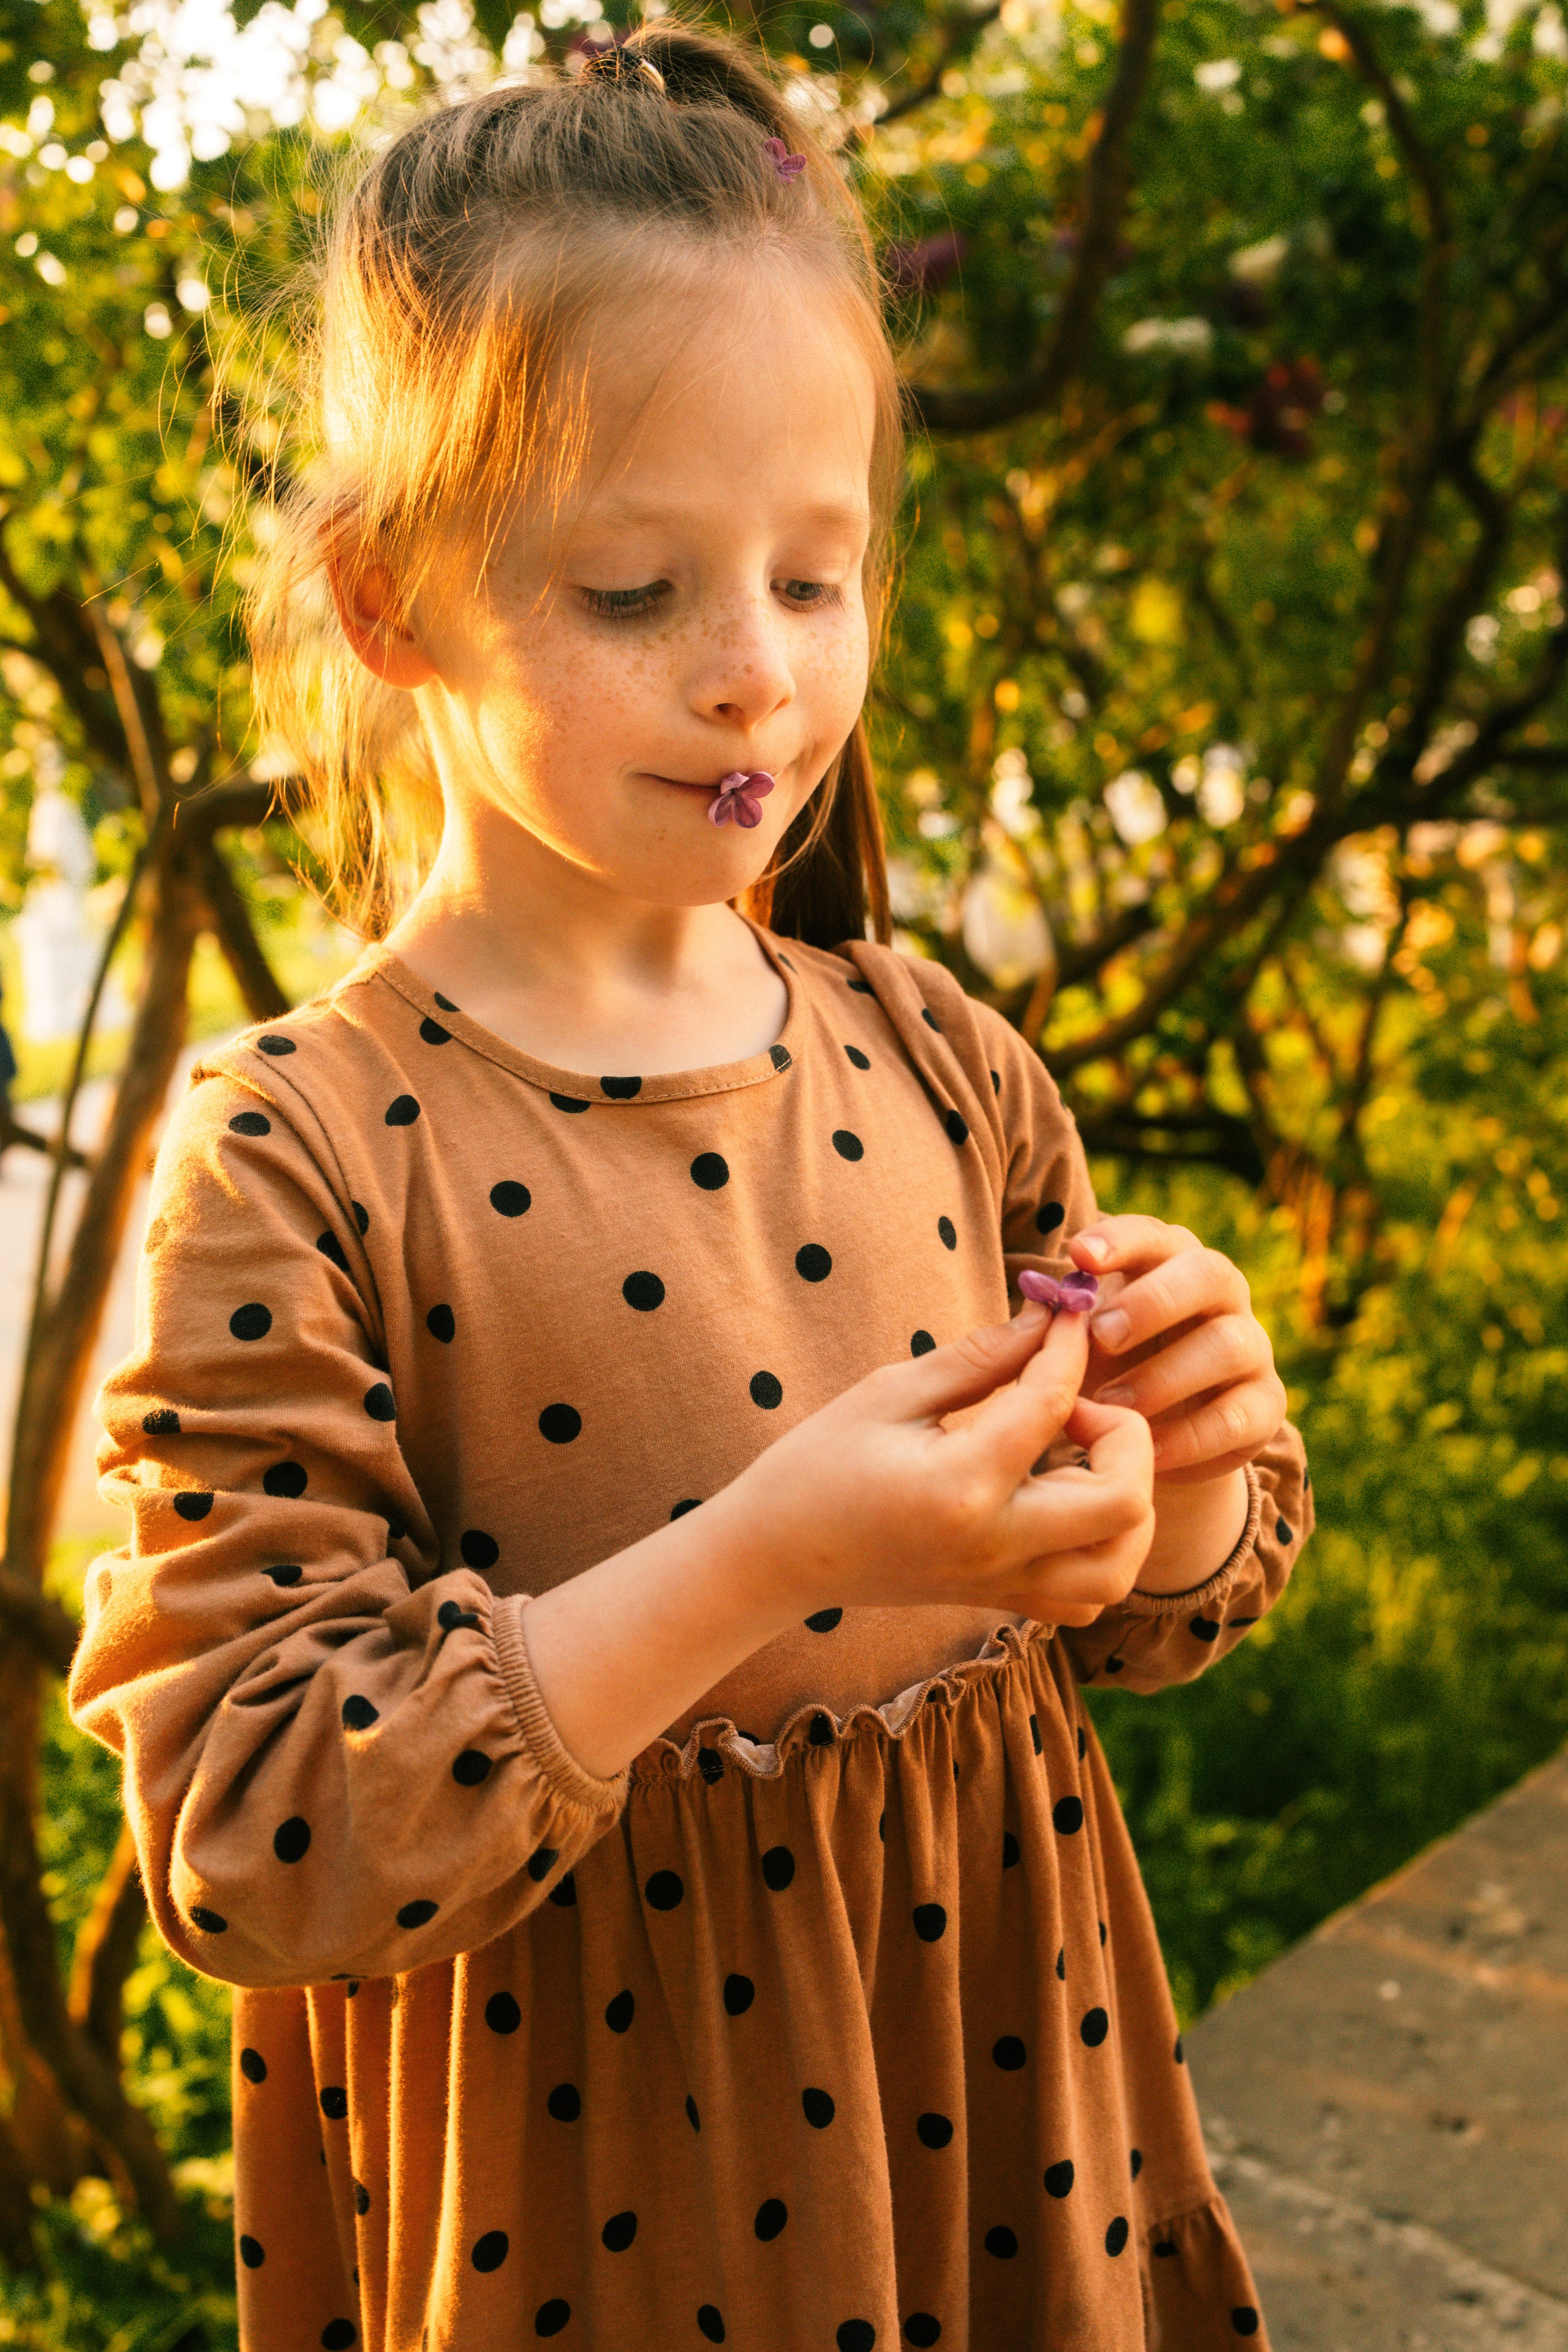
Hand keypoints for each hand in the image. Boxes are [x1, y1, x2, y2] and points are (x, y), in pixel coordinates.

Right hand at [736, 1300, 1154, 1627]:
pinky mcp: (1001, 1600)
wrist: (775, 1558)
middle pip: (1124, 1500)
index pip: (1053, 1403)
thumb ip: (978, 1358)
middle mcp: (994, 1545)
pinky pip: (1090, 1591)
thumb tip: (1045, 1315)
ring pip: (1121, 1561)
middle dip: (1124, 1433)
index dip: (1068, 1342)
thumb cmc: (818, 1464)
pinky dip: (1104, 1545)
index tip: (1065, 1309)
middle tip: (1074, 1403)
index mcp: (961, 1485)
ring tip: (1078, 1455)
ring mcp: (1002, 1583)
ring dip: (1126, 1496)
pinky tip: (1066, 1498)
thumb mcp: (889, 1393)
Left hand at [1070, 1216, 1286, 1487]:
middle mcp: (1221, 1294)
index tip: (1079, 1256)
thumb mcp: (1078, 1343)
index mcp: (1170, 1262)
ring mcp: (1251, 1347)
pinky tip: (1144, 1451)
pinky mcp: (1263, 1407)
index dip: (1120, 1241)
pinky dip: (1188, 1437)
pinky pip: (1238, 1416)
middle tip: (1101, 1335)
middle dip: (1153, 1302)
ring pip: (1227, 1344)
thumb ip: (1060, 1326)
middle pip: (1209, 1273)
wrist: (1157, 1433)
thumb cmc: (1106, 1367)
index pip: (1154, 1235)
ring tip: (1111, 1404)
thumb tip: (1039, 1312)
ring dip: (1164, 1375)